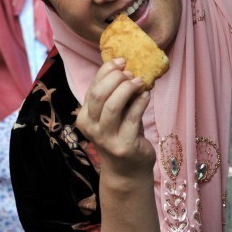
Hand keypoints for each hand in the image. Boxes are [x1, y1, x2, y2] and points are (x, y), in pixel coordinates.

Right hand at [75, 59, 155, 179]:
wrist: (127, 170)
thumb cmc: (121, 135)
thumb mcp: (112, 115)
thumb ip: (115, 95)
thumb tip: (127, 67)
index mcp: (84, 117)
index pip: (92, 87)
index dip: (106, 70)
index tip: (121, 61)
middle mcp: (91, 128)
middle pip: (99, 95)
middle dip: (116, 78)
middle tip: (131, 72)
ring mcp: (106, 138)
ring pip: (112, 106)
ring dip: (127, 89)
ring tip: (139, 82)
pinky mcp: (124, 146)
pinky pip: (132, 118)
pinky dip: (140, 103)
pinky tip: (146, 95)